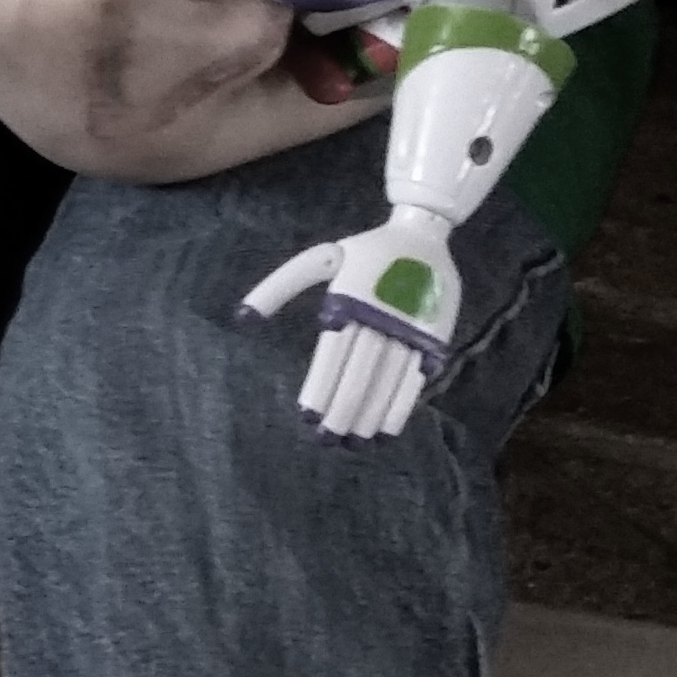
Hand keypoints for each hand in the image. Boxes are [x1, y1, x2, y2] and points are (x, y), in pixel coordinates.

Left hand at [240, 203, 459, 437]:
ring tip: (354, 442)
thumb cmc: (365, 251)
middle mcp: (380, 318)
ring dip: (370, 414)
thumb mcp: (320, 259)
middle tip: (326, 439)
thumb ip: (280, 286)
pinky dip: (402, 406)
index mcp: (349, 300)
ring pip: (388, 380)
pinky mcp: (433, 338)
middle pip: (360, 373)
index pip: (333, 354)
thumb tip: (243, 318)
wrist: (423, 234)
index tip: (306, 415)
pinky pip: (416, 378)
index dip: (320, 386)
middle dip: (343, 409)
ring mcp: (409, 330)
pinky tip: (387, 430)